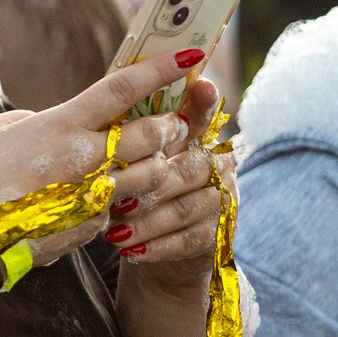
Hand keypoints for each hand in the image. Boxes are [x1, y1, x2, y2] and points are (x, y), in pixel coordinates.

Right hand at [0, 50, 209, 261]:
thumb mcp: (0, 130)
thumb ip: (38, 119)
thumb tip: (55, 121)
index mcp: (63, 125)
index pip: (123, 89)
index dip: (160, 69)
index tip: (189, 56)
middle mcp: (86, 158)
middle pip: (154, 134)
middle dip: (172, 125)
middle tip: (176, 121)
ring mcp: (95, 194)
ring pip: (153, 173)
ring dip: (162, 162)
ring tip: (158, 156)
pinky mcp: (96, 224)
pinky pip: (128, 204)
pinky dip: (131, 196)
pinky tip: (119, 193)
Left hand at [105, 75, 230, 288]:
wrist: (160, 244)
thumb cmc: (141, 191)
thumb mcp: (133, 160)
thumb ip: (133, 134)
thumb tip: (114, 103)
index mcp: (197, 139)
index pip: (202, 116)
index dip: (202, 102)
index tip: (201, 84)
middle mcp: (218, 164)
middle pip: (192, 168)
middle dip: (152, 185)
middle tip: (116, 200)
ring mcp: (223, 199)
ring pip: (188, 207)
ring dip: (149, 222)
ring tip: (114, 234)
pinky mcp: (220, 233)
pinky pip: (191, 239)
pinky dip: (159, 246)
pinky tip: (132, 252)